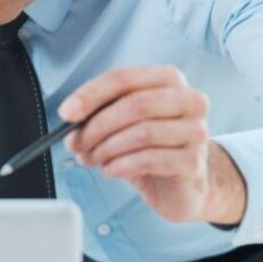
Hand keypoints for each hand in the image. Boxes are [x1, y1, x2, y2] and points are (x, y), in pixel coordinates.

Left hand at [60, 65, 245, 224]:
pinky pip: (150, 159)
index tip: (66, 113)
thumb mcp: (121, 123)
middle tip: (74, 144)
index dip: (91, 95)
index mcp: (167, 79)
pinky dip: (122, 165)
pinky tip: (110, 169)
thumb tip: (70, 119)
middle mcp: (189, 99)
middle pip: (135, 105)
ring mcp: (196, 130)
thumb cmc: (148, 146)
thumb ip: (98, 114)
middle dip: (96, 126)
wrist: (179, 183)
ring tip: (91, 158)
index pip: (124, 78)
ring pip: (143, 133)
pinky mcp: (194, 161)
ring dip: (106, 148)